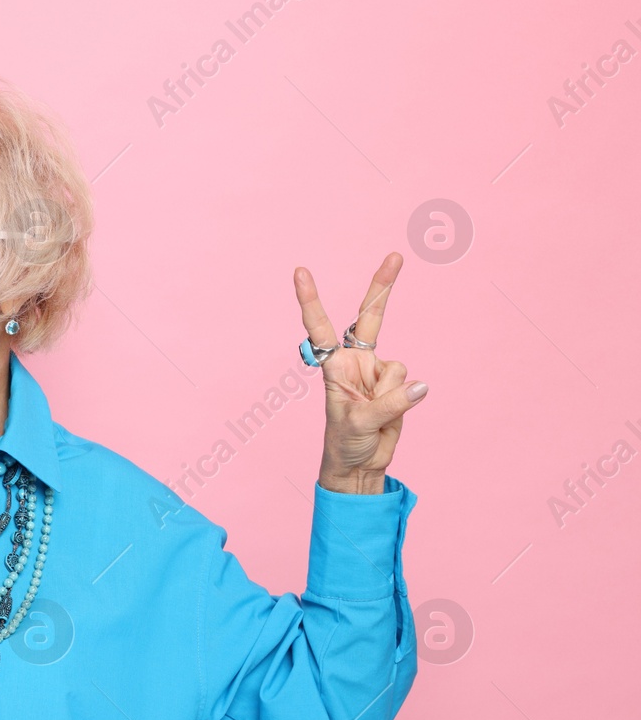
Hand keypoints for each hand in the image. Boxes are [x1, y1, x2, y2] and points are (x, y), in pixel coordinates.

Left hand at [295, 252, 426, 494]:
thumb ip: (390, 405)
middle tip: (395, 255)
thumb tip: (420, 387)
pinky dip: (405, 400)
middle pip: (370, 317)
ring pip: (398, 367)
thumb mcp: (360, 424)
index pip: (320, 326)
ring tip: (375, 415)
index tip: (300, 271)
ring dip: (392, 394)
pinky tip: (389, 415)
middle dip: (382, 287)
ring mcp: (376, 371)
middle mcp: (355, 362)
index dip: (310, 299)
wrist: (360, 464)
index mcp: (334, 365)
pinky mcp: (397, 385)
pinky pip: (410, 384)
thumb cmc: (346, 442)